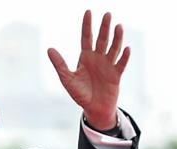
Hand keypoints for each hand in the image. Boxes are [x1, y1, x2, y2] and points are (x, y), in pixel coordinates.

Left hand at [47, 10, 129, 129]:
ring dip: (116, 38)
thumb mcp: (67, 79)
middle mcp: (98, 58)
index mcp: (86, 57)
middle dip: (104, 27)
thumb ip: (60, 64)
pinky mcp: (116, 76)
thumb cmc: (80, 94)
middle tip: (107, 14)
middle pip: (102, 39)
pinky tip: (127, 48)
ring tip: (118, 26)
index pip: (87, 37)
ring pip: (113, 48)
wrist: (93, 109)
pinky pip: (121, 64)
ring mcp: (108, 66)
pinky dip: (125, 57)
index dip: (87, 25)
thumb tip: (49, 49)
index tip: (88, 12)